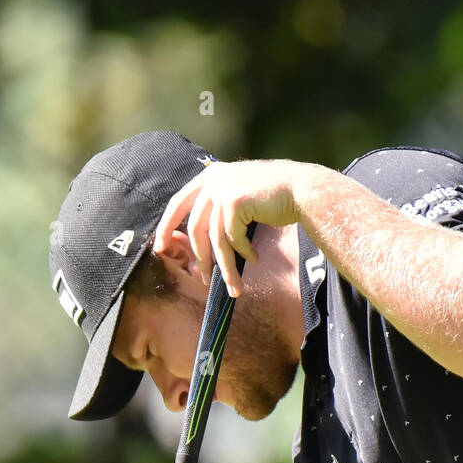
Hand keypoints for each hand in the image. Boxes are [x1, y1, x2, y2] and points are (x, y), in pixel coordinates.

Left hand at [154, 158, 309, 296]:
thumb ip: (219, 209)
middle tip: (203, 279)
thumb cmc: (274, 197)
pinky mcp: (235, 202)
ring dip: (224, 267)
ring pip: (215, 240)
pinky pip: (234, 239)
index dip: (166, 227)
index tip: (160, 247)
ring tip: (234, 286)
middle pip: (195, 228)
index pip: (178, 203)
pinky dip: (244, 253)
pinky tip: (255, 258)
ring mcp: (223, 190)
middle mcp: (213, 180)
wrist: (302, 189)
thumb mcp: (240, 196)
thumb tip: (201, 243)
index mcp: (210, 176)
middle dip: (200, 258)